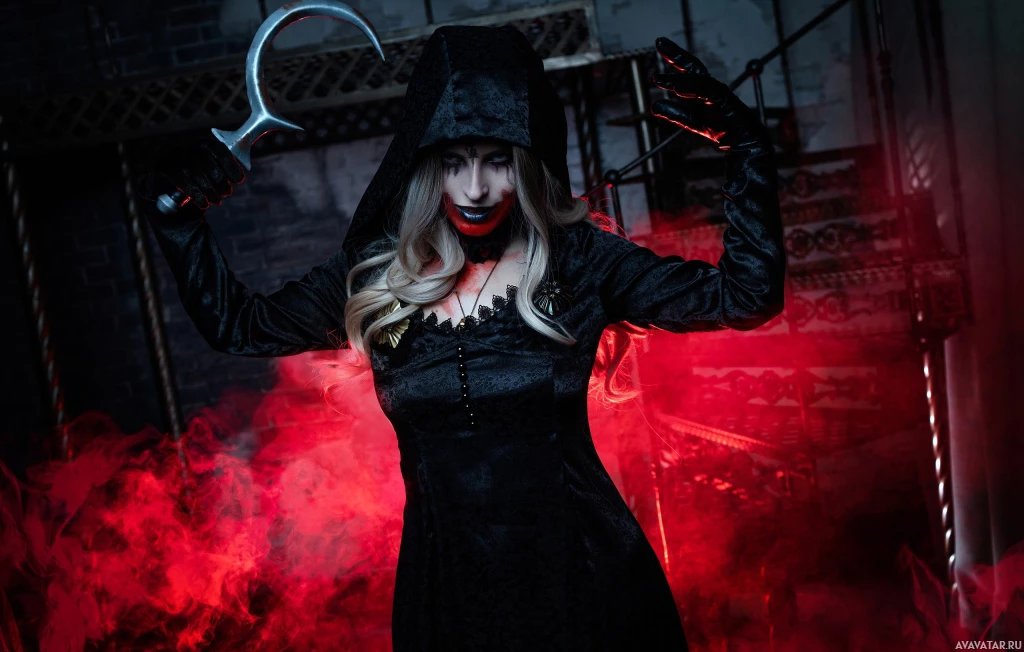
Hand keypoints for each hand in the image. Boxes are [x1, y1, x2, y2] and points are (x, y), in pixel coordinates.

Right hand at [139, 137, 245, 211]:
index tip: (239, 180)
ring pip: (199, 177)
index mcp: (201, 144)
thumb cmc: (194, 180)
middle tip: (226, 193)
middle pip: (211, 166)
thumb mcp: (209, 172)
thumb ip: (222, 170)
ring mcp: (174, 157)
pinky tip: (204, 204)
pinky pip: (185, 183)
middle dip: (222, 183)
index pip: (219, 151)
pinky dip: (197, 196)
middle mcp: (187, 147)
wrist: (166, 190)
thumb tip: (239, 176)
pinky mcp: (163, 169)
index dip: (231, 166)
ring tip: (216, 200)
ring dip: (211, 193)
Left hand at [650, 37, 768, 151]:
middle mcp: (712, 86)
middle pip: (693, 66)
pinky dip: (692, 89)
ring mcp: (720, 92)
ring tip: (658, 80)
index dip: (674, 57)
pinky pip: (708, 91)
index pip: (687, 70)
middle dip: (676, 54)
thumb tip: (654, 106)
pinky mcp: (726, 101)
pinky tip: (677, 89)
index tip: (659, 45)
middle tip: (659, 41)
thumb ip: (675, 113)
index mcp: (704, 89)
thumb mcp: (693, 121)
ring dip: (678, 78)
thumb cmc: (723, 129)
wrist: (744, 140)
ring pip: (698, 79)